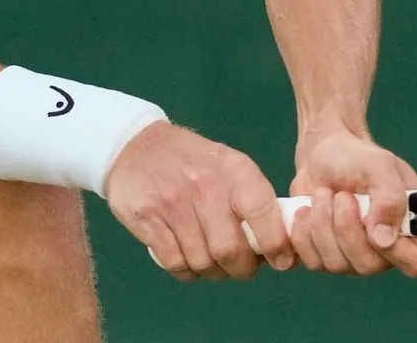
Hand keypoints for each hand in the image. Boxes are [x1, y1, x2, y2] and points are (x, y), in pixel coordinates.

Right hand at [105, 121, 294, 280]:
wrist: (135, 145)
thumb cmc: (193, 162)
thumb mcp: (229, 166)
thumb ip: (254, 201)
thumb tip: (280, 246)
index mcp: (234, 171)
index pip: (263, 211)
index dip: (276, 244)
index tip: (280, 260)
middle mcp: (206, 186)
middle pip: (231, 250)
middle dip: (240, 268)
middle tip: (239, 267)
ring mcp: (173, 203)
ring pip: (203, 262)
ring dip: (211, 271)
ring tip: (212, 261)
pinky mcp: (147, 219)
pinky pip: (175, 264)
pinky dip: (186, 271)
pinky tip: (187, 258)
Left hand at [288, 130, 416, 277]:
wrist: (322, 156)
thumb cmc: (356, 158)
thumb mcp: (379, 166)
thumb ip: (389, 199)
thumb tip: (384, 240)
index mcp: (414, 228)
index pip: (416, 262)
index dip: (394, 251)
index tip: (370, 220)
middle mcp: (388, 250)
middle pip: (368, 265)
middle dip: (346, 227)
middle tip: (340, 196)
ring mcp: (356, 258)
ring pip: (337, 265)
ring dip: (322, 224)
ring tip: (323, 194)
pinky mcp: (326, 258)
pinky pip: (313, 262)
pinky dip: (303, 233)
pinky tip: (305, 210)